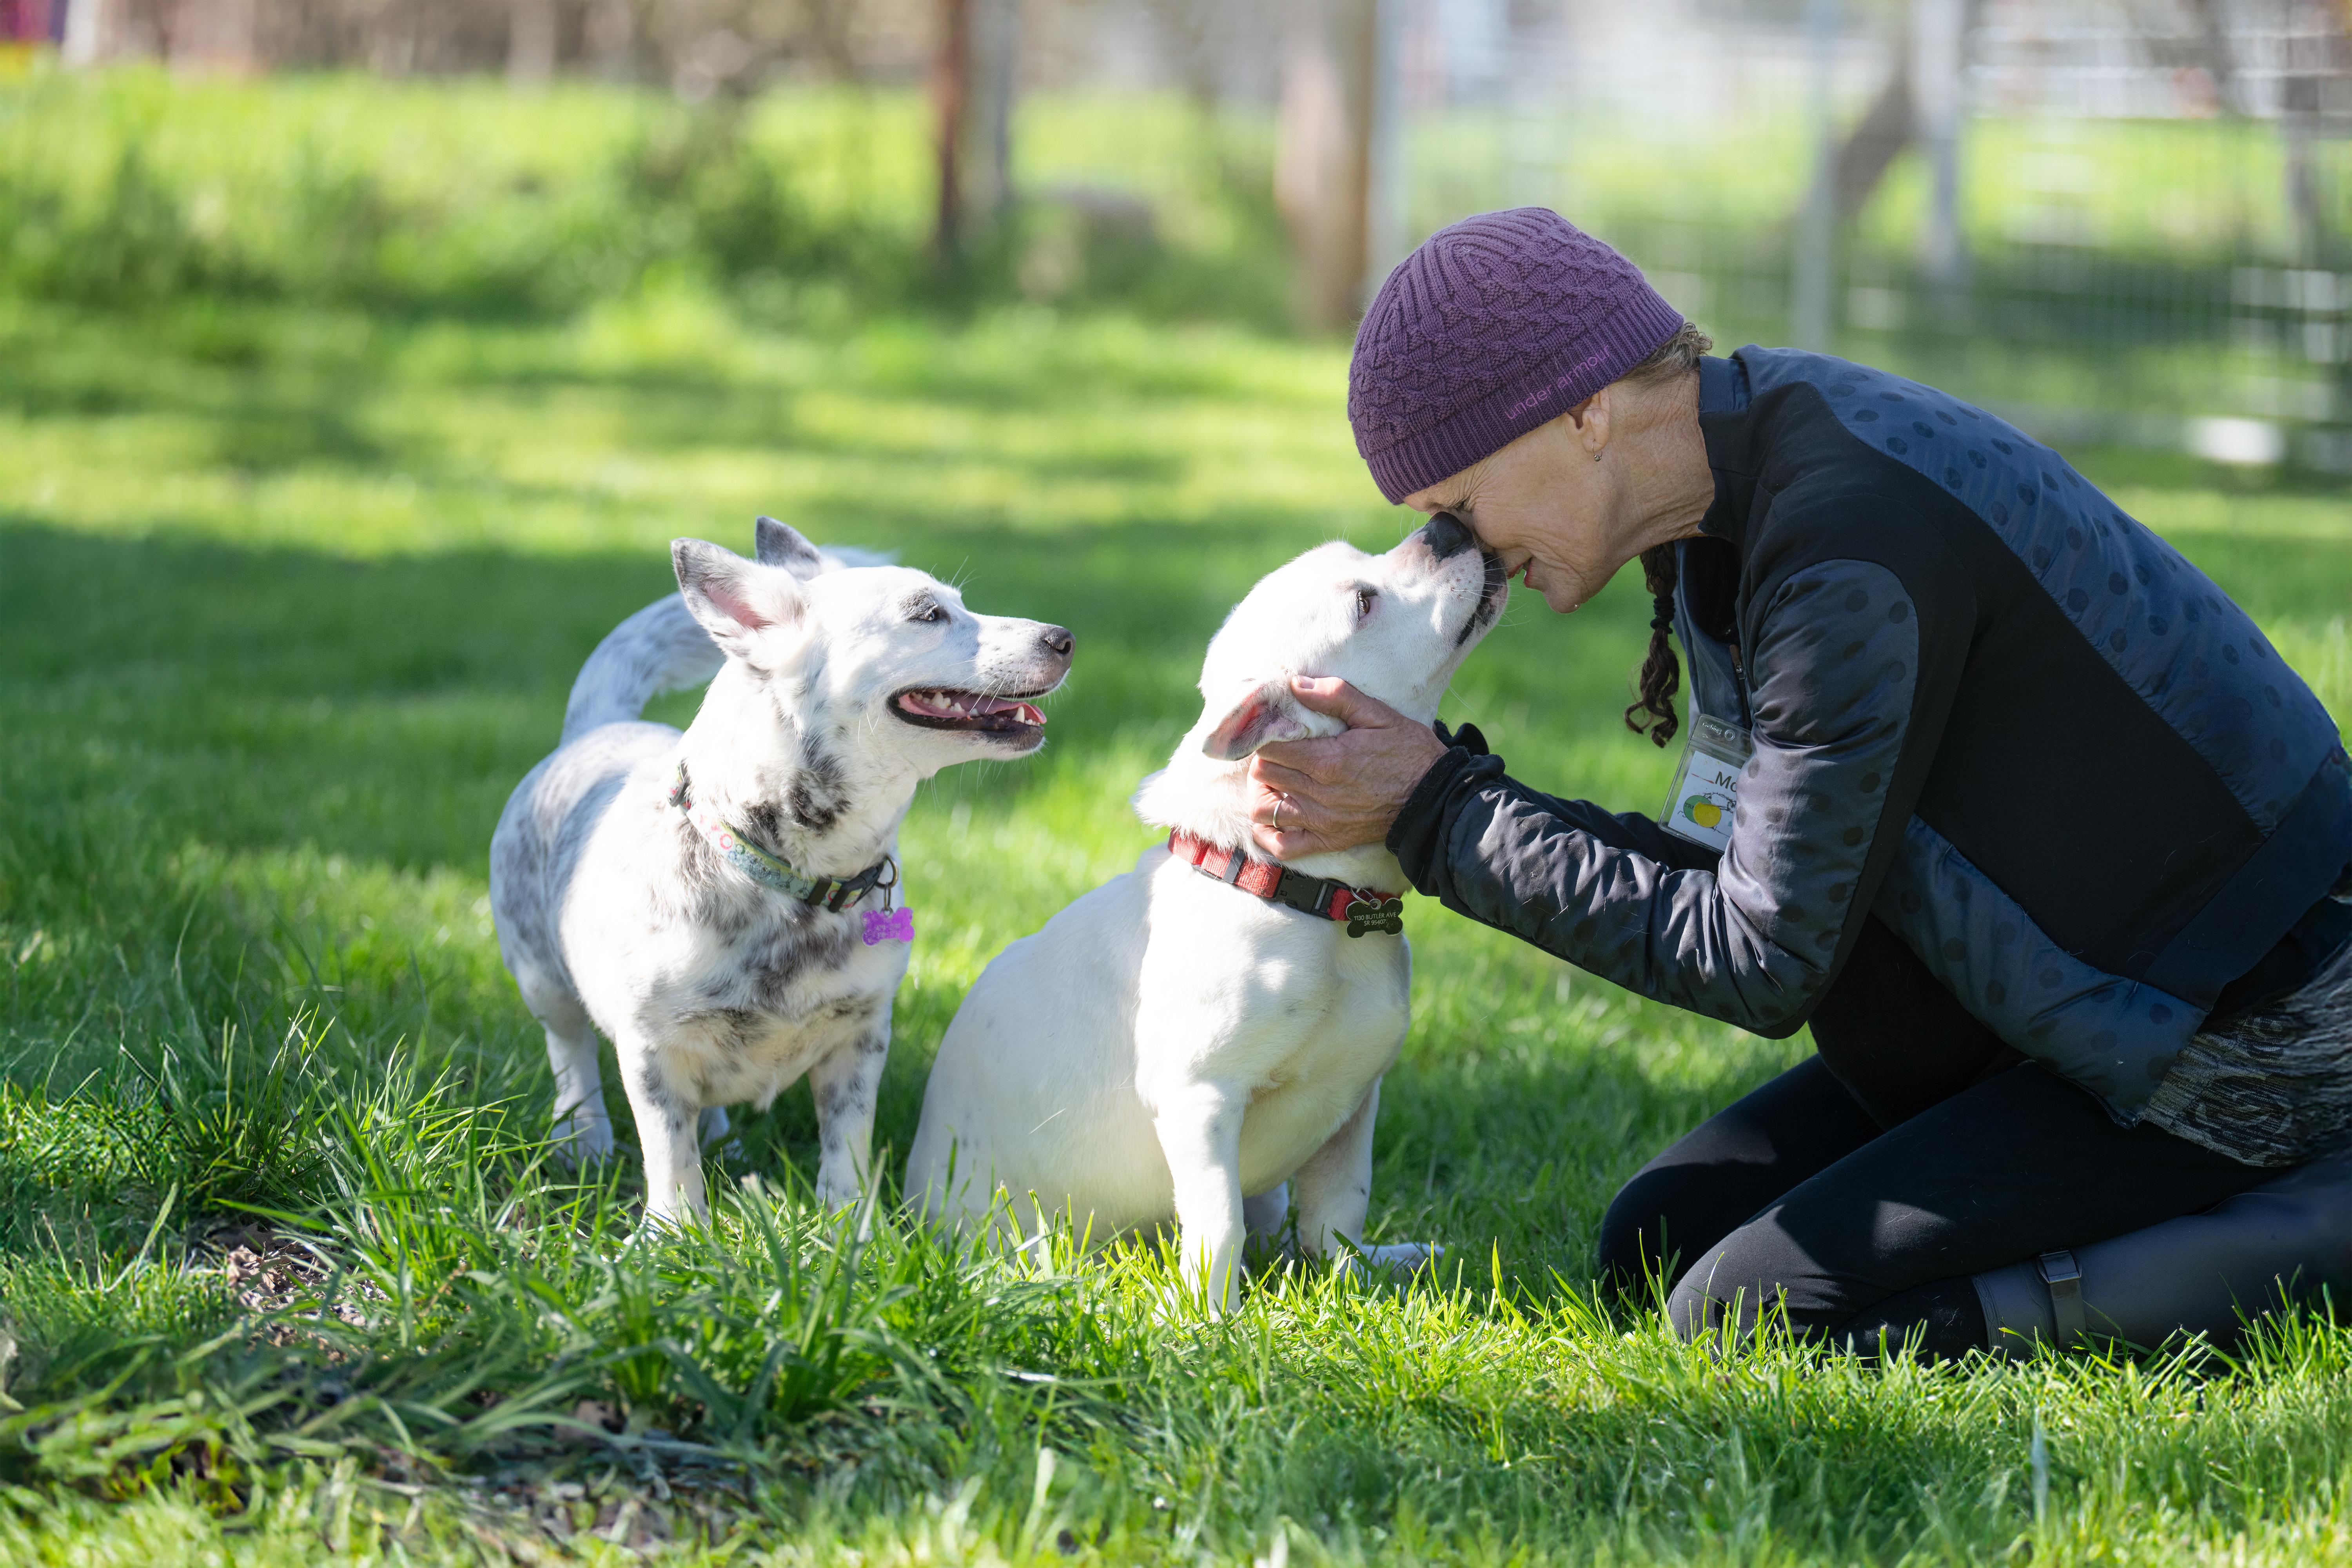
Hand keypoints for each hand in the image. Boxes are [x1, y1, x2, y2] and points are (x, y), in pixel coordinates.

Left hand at [1246, 677, 1447, 858]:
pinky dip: (1269, 833)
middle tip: (1276, 752)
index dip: (1266, 735)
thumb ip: (1336, 697)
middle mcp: (1319, 793)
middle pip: (1263, 774)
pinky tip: (1277, 816)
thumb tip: (1295, 685)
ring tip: (1275, 781)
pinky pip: (1283, 846)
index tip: (1275, 730)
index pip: (1270, 747)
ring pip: (1264, 810)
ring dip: (1262, 793)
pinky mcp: (1329, 841)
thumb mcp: (1378, 714)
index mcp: (1328, 759)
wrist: (1434, 798)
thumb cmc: (1408, 752)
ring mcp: (1322, 821)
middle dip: (1263, 759)